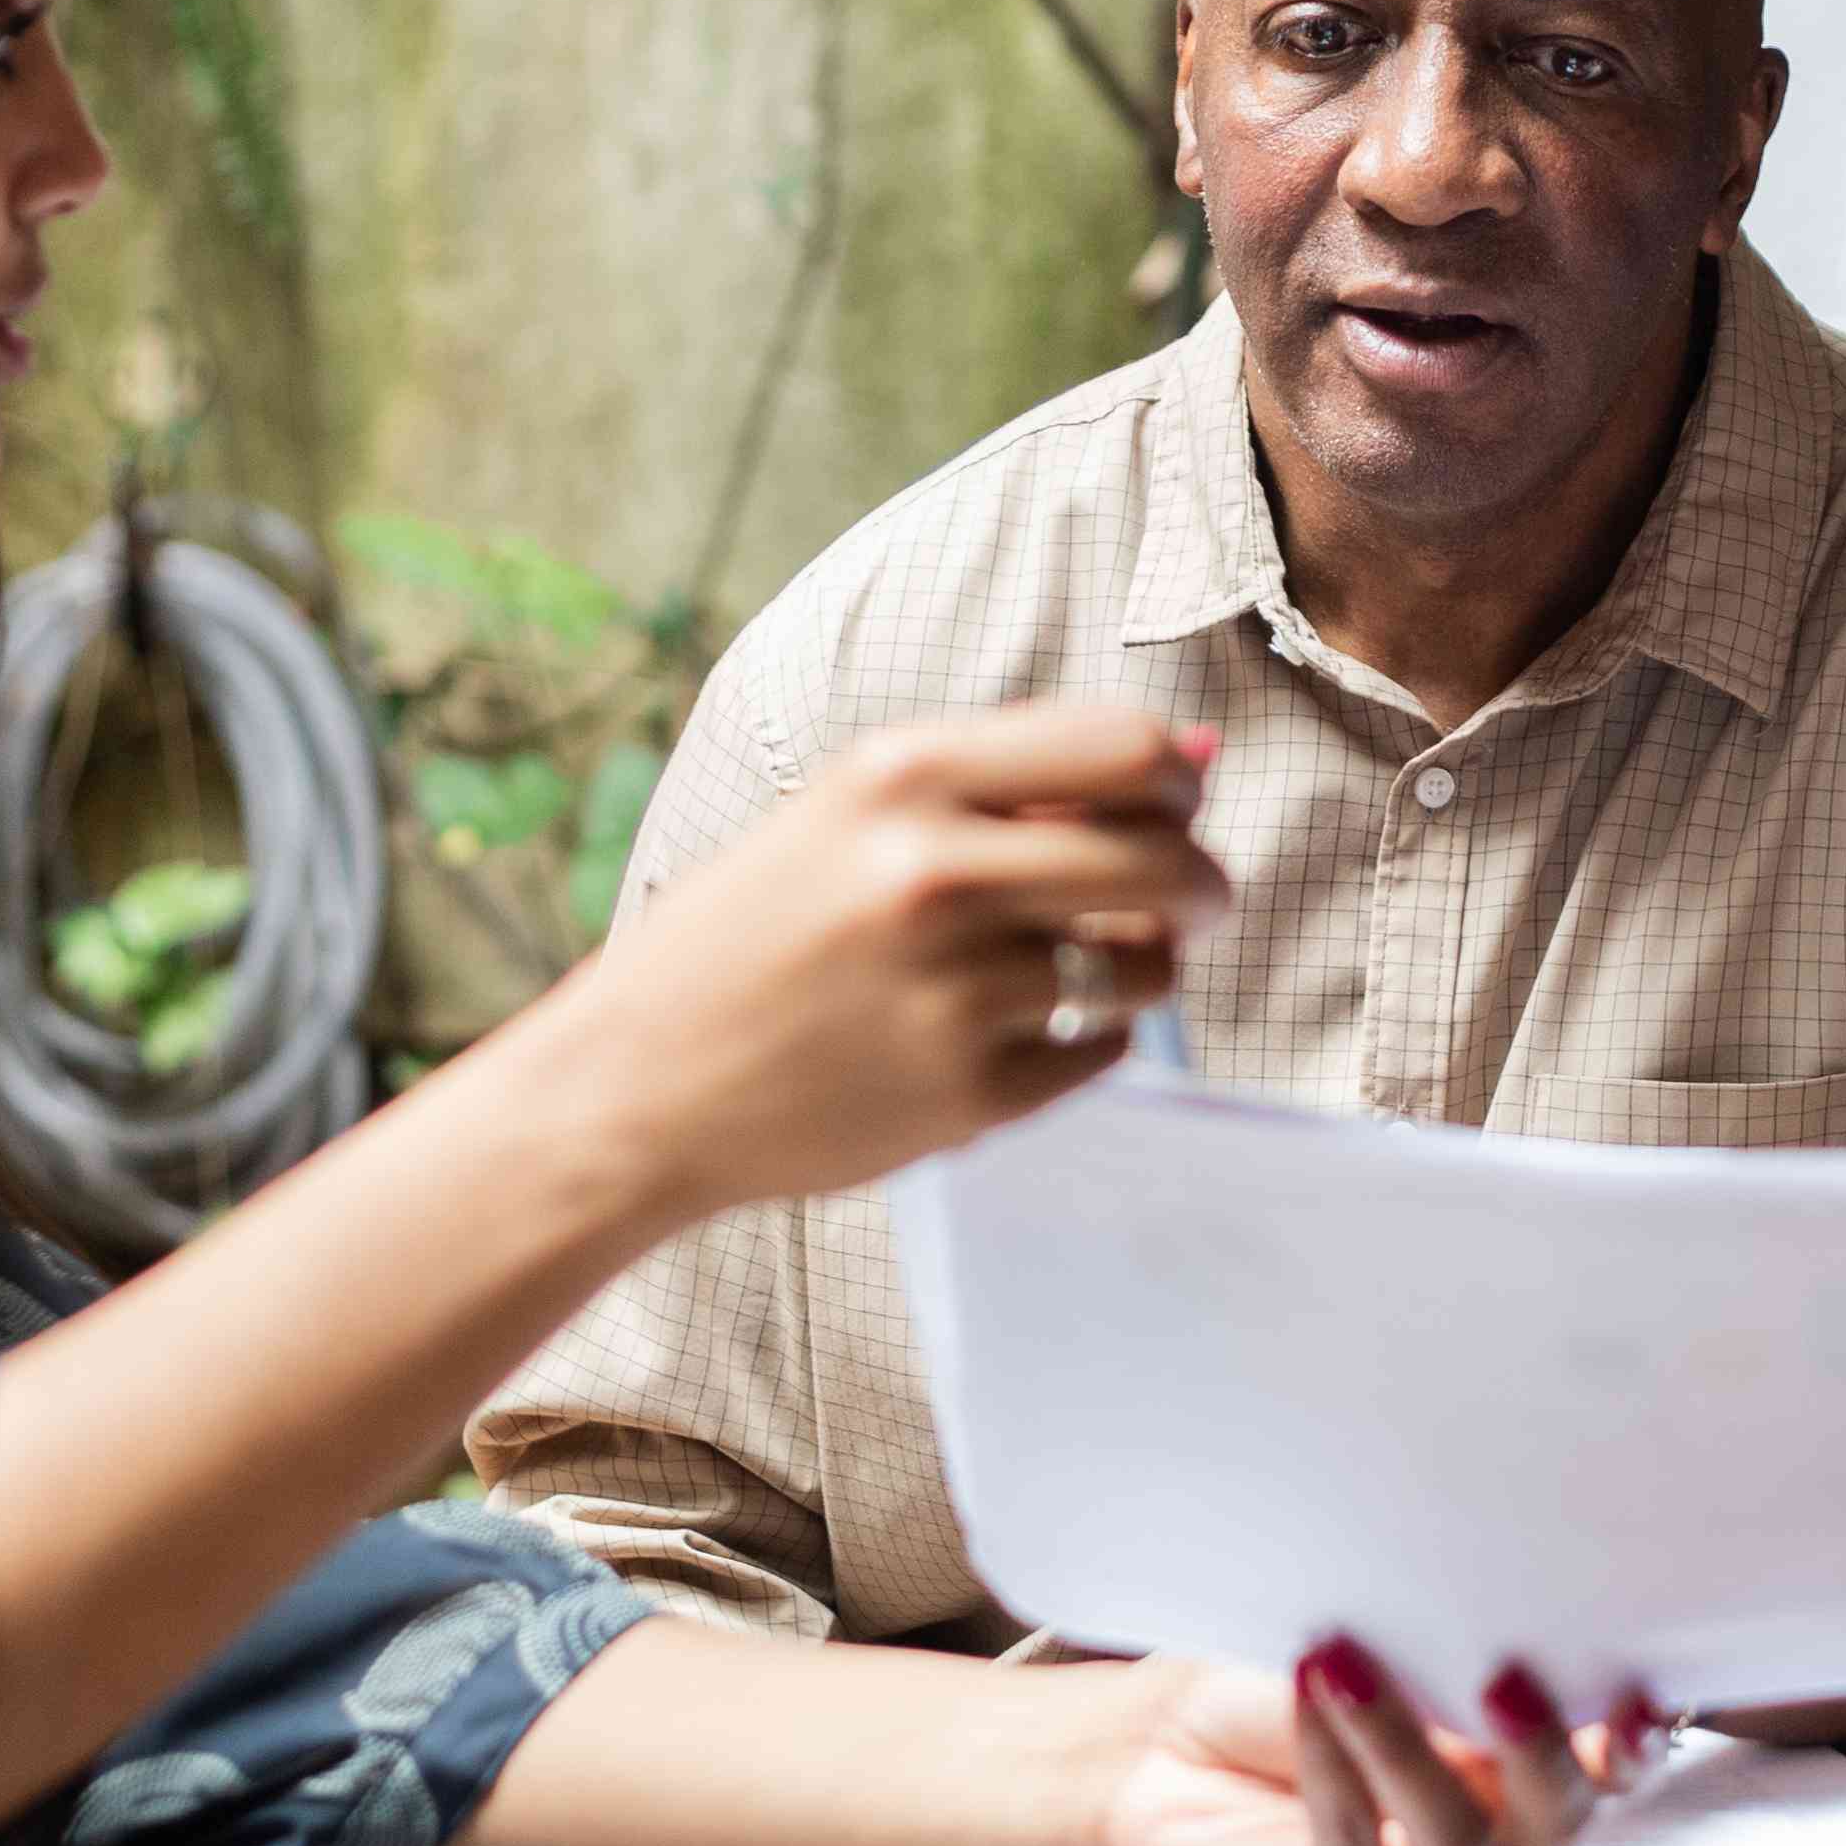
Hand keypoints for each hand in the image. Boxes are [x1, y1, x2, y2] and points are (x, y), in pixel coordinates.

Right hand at [536, 699, 1224, 1219]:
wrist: (638, 1082)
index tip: (1173, 807)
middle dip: (1202, 882)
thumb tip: (1207, 748)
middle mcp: (933, 874)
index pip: (1130, 749)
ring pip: (1145, 966)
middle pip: (1165, 860)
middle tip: (1193, 899)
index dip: (1179, 779)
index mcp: (903, 774)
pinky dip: (1083, 1040)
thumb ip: (1024, 775)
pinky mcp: (967, 1097)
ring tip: (1085, 967)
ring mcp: (952, 992)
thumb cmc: (755, 931)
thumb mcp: (855, 812)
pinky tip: (1013, 1031)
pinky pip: (1101, 1051)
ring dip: (1145, 965)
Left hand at [1085, 1645, 1608, 1845]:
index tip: (1630, 1700)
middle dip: (1541, 1753)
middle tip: (1504, 1678)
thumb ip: (1450, 1655)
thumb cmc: (1278, 1691)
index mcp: (1524, 1780)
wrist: (1152, 1748)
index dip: (1632, 1745)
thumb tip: (1499, 1620)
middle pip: (1554, 1823)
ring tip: (1350, 1668)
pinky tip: (1311, 1701)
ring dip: (1409, 1751)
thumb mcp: (1380, 1649)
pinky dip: (1338, 1777)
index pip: (1610, 1774)